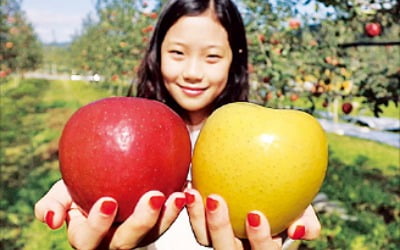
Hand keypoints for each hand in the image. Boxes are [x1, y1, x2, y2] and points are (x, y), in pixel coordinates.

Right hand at [35, 179, 186, 248]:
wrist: (107, 179)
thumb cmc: (80, 185)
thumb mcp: (63, 190)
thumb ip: (53, 202)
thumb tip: (50, 220)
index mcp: (88, 236)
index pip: (88, 238)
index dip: (98, 225)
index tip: (108, 201)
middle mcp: (113, 241)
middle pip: (127, 241)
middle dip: (140, 222)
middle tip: (153, 197)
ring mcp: (137, 236)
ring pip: (153, 234)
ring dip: (167, 216)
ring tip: (177, 195)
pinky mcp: (156, 226)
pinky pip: (169, 220)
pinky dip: (177, 206)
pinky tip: (187, 189)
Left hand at [184, 189, 320, 249]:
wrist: (260, 180)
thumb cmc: (283, 194)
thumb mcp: (300, 203)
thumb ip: (305, 216)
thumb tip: (303, 231)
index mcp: (263, 246)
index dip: (258, 239)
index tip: (255, 214)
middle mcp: (238, 246)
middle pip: (226, 248)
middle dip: (219, 227)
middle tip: (215, 199)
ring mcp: (217, 237)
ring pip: (203, 237)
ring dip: (196, 216)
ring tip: (194, 191)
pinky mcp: (201, 224)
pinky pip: (192, 218)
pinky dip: (188, 205)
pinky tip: (186, 184)